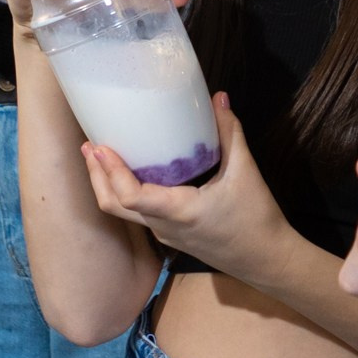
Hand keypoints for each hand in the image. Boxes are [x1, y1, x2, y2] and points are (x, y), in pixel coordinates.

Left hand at [80, 94, 301, 287]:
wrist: (267, 260)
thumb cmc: (256, 219)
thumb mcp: (245, 172)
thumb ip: (230, 133)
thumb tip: (218, 98)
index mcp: (178, 211)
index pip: (130, 195)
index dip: (110, 172)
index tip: (99, 147)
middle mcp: (164, 226)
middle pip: (115, 206)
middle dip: (97, 175)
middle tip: (89, 145)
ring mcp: (165, 234)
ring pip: (124, 212)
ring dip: (108, 184)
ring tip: (102, 156)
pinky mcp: (172, 236)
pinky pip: (140, 214)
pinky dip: (127, 192)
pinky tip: (135, 173)